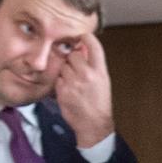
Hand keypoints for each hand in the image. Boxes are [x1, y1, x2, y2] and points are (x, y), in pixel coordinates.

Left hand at [54, 32, 113, 148]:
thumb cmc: (99, 103)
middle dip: (73, 60)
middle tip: (77, 71)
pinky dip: (61, 83)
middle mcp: (87, 75)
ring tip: (73, 83)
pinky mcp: (63, 91)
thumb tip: (82, 48)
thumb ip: (93, 64)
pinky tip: (69, 91)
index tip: (82, 38)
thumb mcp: (103, 81)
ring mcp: (74, 83)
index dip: (86, 38)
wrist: (94, 124)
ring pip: (63, 66)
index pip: (93, 44)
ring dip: (65, 72)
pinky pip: (57, 79)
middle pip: (73, 55)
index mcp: (99, 71)